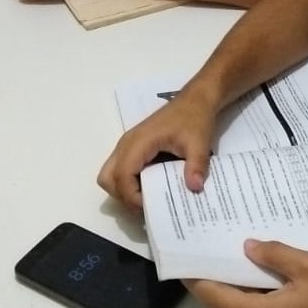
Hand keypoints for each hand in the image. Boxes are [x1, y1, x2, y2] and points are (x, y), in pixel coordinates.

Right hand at [97, 91, 217, 208]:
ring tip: (148, 198)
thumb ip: (196, 165)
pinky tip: (151, 187)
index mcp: (138, 142)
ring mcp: (128, 145)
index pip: (122, 176)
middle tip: (147, 205)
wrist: (196, 100)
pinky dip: (128, 183)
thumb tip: (194, 188)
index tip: (152, 207)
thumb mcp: (199, 143)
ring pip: (110, 175)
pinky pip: (120, 169)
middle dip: (123, 197)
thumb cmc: (195, 119)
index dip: (132, 197)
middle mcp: (127, 144)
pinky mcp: (133, 147)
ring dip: (124, 190)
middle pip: (108, 178)